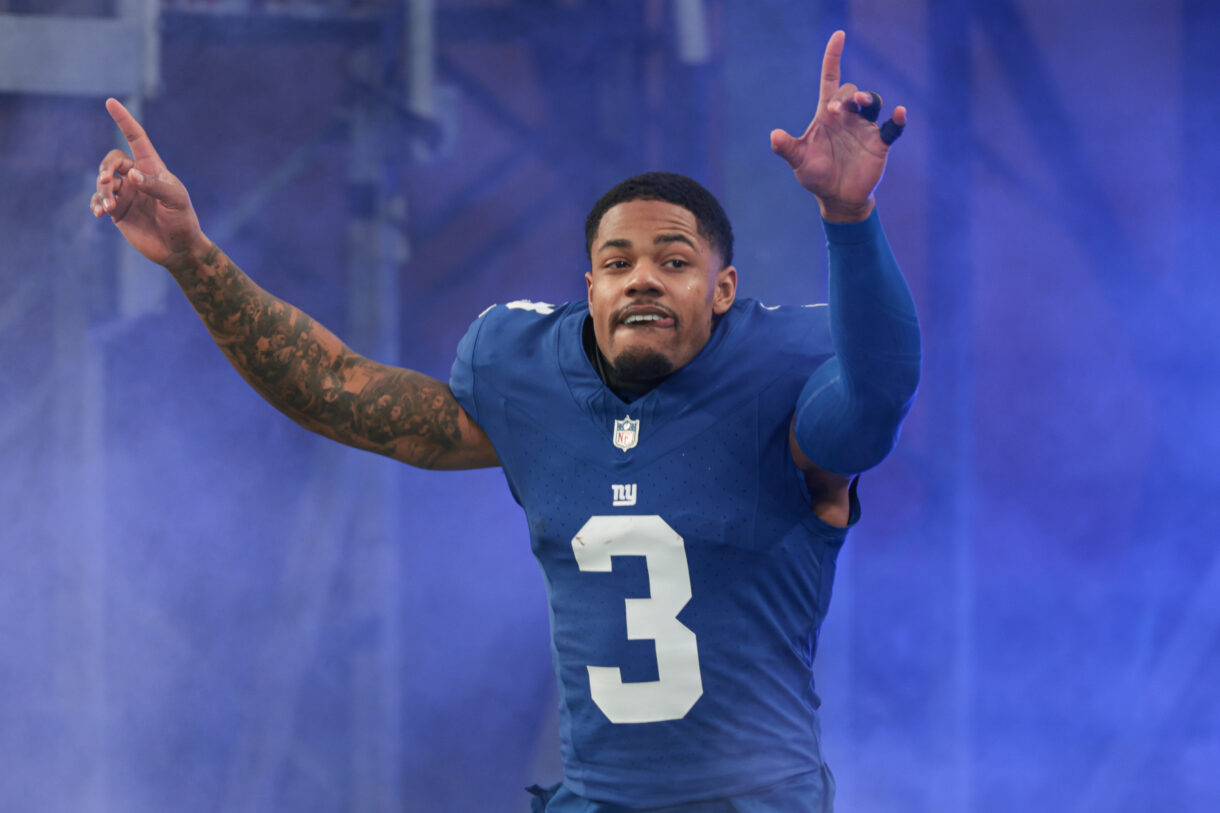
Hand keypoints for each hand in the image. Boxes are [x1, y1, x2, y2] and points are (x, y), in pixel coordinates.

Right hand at [90, 98, 207, 266]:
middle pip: (112, 161)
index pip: (136, 138)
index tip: (111, 102)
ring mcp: (126, 194)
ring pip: (103, 182)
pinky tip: (99, 213)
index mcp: (152, 167)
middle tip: (107, 182)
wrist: (179, 249)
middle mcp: (137, 177)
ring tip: (108, 207)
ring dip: (102, 192)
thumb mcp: (175, 201)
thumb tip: (130, 176)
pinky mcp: (118, 211)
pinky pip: (98, 200)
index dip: (124, 120)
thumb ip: (154, 186)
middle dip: (106, 168)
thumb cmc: (183, 221)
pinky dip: (95, 204)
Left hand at [770, 30, 906, 221]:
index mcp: (827, 115)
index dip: (834, 57)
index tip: (839, 35)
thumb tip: (773, 136)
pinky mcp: (880, 143)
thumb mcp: (799, 161)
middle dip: (844, 96)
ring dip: (867, 98)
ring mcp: (865, 128)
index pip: (831, 78)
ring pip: (872, 102)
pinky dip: (898, 120)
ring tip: (860, 102)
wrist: (837, 198)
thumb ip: (787, 148)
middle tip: (834, 112)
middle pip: (850, 91)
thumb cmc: (816, 175)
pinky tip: (899, 114)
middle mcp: (848, 117)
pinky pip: (892, 127)